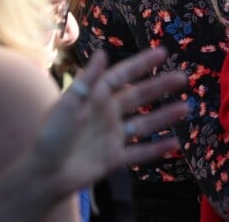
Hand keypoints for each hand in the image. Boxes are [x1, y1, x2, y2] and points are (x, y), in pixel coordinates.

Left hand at [34, 46, 188, 189]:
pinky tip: (176, 144)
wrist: (42, 176)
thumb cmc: (50, 136)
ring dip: (165, 116)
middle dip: (160, 86)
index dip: (141, 64)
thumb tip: (102, 52)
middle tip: (183, 77)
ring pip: (145, 123)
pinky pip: (139, 153)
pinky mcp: (114, 158)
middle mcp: (108, 113)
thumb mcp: (67, 104)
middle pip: (139, 96)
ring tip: (186, 107)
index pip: (123, 75)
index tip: (162, 53)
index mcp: (96, 97)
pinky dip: (157, 150)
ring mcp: (113, 136)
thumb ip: (86, 80)